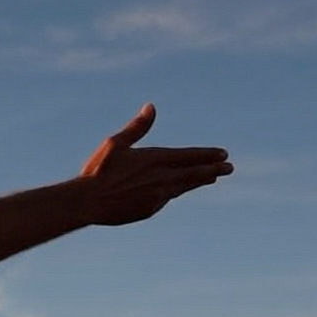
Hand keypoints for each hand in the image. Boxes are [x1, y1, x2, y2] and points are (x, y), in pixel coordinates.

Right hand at [76, 104, 232, 225]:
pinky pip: (166, 199)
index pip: (190, 156)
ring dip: (199, 181)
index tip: (224, 154)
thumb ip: (137, 128)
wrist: (86, 202)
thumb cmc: (98, 170)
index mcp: (155, 159)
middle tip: (229, 167)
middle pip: (195, 173)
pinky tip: (176, 190)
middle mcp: (161, 178)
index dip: (208, 155)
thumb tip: (151, 107)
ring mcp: (158, 196)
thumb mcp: (115, 144)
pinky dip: (174, 192)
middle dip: (214, 169)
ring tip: (212, 178)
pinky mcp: (150, 210)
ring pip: (184, 187)